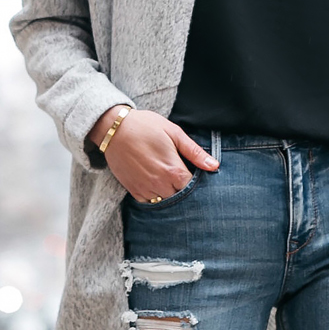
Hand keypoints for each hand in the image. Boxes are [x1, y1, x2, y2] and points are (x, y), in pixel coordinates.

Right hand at [88, 107, 218, 202]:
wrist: (114, 129)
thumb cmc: (145, 126)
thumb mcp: (173, 133)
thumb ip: (194, 152)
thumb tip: (214, 166)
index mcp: (173, 170)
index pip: (193, 188)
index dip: (199, 185)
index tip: (198, 177)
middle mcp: (160, 184)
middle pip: (181, 198)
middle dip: (185, 191)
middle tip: (183, 178)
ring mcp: (145, 189)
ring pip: (165, 202)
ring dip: (170, 195)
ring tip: (170, 181)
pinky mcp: (133, 191)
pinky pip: (150, 202)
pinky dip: (156, 196)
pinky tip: (157, 184)